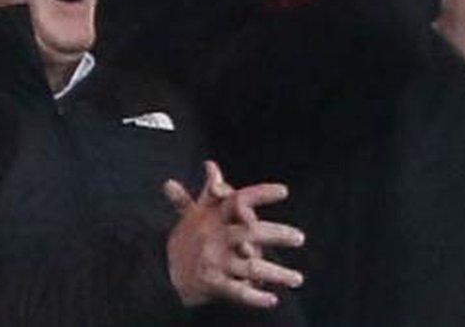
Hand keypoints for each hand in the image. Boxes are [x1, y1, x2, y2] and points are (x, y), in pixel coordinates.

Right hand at [164, 161, 305, 308]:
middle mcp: (214, 237)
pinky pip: (238, 291)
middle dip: (276, 234)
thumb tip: (211, 165)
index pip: (238, 200)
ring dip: (276, 273)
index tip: (284, 190)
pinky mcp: (213, 284)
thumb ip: (211, 191)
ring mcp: (214, 262)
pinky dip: (255, 297)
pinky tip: (272, 299)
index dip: (260, 194)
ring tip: (297, 278)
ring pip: (251, 266)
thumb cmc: (190, 238)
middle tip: (300, 237)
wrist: (164, 272)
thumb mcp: (196, 213)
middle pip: (250, 232)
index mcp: (212, 217)